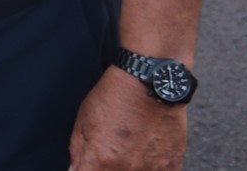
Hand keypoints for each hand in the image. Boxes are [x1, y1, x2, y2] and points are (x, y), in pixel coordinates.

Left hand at [69, 67, 187, 169]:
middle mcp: (127, 169)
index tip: (89, 166)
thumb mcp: (84, 121)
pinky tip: (145, 157)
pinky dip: (150, 169)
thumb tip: (74, 170)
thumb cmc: (114, 98)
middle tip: (109, 155)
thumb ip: (78, 152)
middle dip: (106, 168)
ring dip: (128, 169)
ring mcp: (152, 170)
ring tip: (129, 151)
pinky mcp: (172, 166)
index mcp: (101, 160)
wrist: (149, 84)